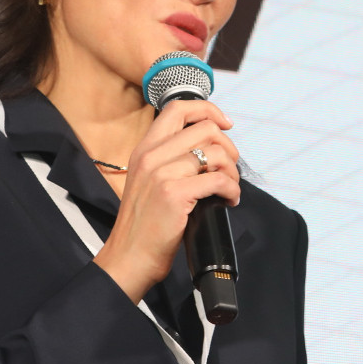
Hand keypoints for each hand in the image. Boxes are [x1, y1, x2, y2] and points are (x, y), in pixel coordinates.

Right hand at [94, 99, 239, 301]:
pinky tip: (228, 201)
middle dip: (228, 148)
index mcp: (144, 149)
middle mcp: (151, 156)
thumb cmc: (144, 224)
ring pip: (216, 153)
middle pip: (205, 129)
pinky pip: (218, 179)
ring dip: (232, 171)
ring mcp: (162, 174)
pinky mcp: (174, 194)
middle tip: (229, 168)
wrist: (130, 255)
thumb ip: (169, 159)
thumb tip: (208, 149)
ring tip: (230, 188)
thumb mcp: (148, 181)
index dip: (208, 110)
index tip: (224, 123)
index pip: (178, 108)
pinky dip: (232, 190)